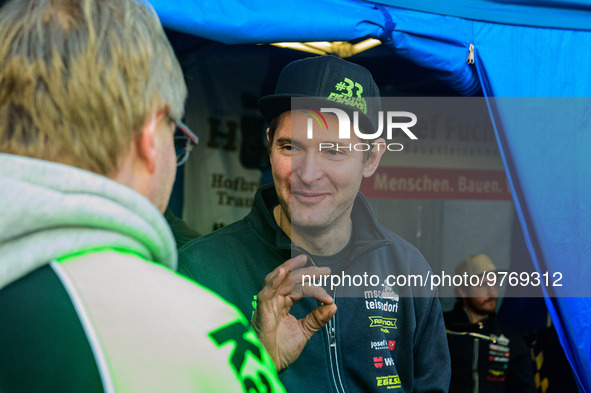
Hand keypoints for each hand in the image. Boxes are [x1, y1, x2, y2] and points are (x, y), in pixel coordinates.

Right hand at [252, 254, 336, 371]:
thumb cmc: (280, 350)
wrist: (270, 365)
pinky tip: (284, 271)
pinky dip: (274, 280)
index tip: (329, 296)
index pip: (299, 288)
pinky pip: (266, 292)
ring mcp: (267, 304)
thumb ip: (317, 318)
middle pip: (290, 280)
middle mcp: (274, 301)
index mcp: (282, 304)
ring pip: (279, 281)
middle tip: (325, 270)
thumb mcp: (304, 331)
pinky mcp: (261, 310)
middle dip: (307, 273)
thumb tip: (333, 306)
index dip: (315, 289)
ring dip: (291, 269)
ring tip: (302, 260)